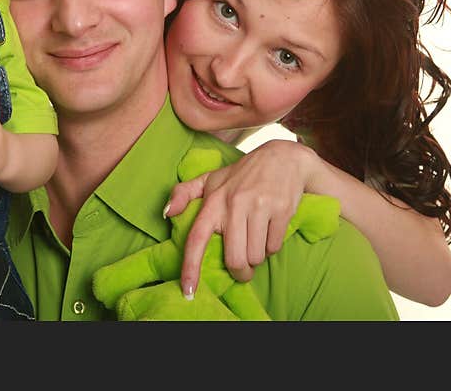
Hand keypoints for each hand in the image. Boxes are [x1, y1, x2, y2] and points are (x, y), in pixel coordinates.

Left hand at [165, 139, 317, 293]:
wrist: (283, 158)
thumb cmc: (241, 174)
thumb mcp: (210, 179)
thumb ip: (184, 193)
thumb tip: (167, 212)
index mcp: (213, 200)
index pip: (197, 238)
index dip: (191, 267)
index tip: (188, 291)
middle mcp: (234, 204)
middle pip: (234, 259)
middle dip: (240, 272)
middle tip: (242, 269)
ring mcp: (258, 207)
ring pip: (256, 256)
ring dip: (257, 258)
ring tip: (256, 242)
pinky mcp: (281, 210)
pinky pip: (274, 247)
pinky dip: (271, 247)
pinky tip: (269, 231)